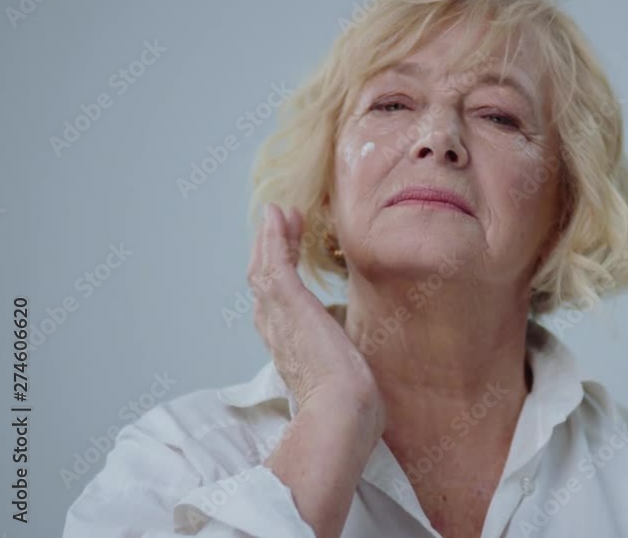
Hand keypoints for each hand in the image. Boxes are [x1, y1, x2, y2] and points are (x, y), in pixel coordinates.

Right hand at [248, 202, 385, 432]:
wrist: (345, 413)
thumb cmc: (354, 406)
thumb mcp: (352, 373)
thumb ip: (350, 357)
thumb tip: (363, 353)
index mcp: (292, 352)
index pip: (277, 309)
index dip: (280, 279)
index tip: (289, 258)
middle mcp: (278, 334)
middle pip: (264, 285)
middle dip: (270, 253)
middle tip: (281, 226)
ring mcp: (280, 318)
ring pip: (265, 270)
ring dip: (271, 239)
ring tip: (281, 214)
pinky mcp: (289, 305)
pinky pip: (274, 264)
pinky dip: (272, 238)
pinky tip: (278, 216)